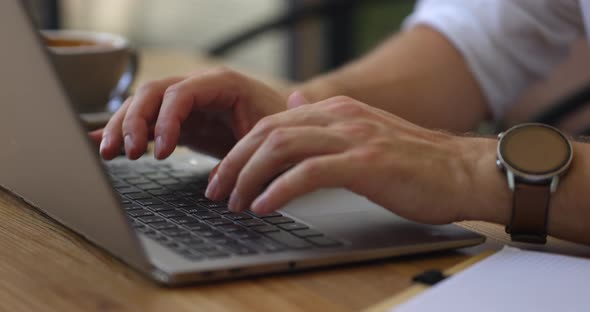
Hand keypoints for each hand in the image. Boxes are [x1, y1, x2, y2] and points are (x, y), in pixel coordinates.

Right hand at [91, 67, 287, 159]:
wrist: (285, 128)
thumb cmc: (281, 128)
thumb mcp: (267, 139)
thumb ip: (243, 155)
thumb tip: (217, 185)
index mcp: (222, 84)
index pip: (180, 93)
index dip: (165, 120)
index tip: (163, 152)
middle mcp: (199, 88)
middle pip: (152, 93)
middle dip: (134, 121)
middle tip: (128, 153)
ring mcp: (187, 104)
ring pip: (143, 105)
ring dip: (123, 127)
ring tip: (108, 153)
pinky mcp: (182, 122)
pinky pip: (149, 122)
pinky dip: (127, 131)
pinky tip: (104, 142)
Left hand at [206, 95, 497, 223]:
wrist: (462, 170)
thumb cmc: (415, 162)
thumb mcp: (366, 132)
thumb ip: (328, 121)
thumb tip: (296, 104)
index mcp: (337, 110)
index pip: (273, 123)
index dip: (242, 148)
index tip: (225, 173)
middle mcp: (340, 117)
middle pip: (268, 132)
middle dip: (235, 162)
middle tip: (217, 189)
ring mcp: (353, 137)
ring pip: (282, 148)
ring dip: (250, 176)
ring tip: (234, 201)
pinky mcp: (365, 163)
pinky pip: (309, 173)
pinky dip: (279, 189)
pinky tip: (264, 205)